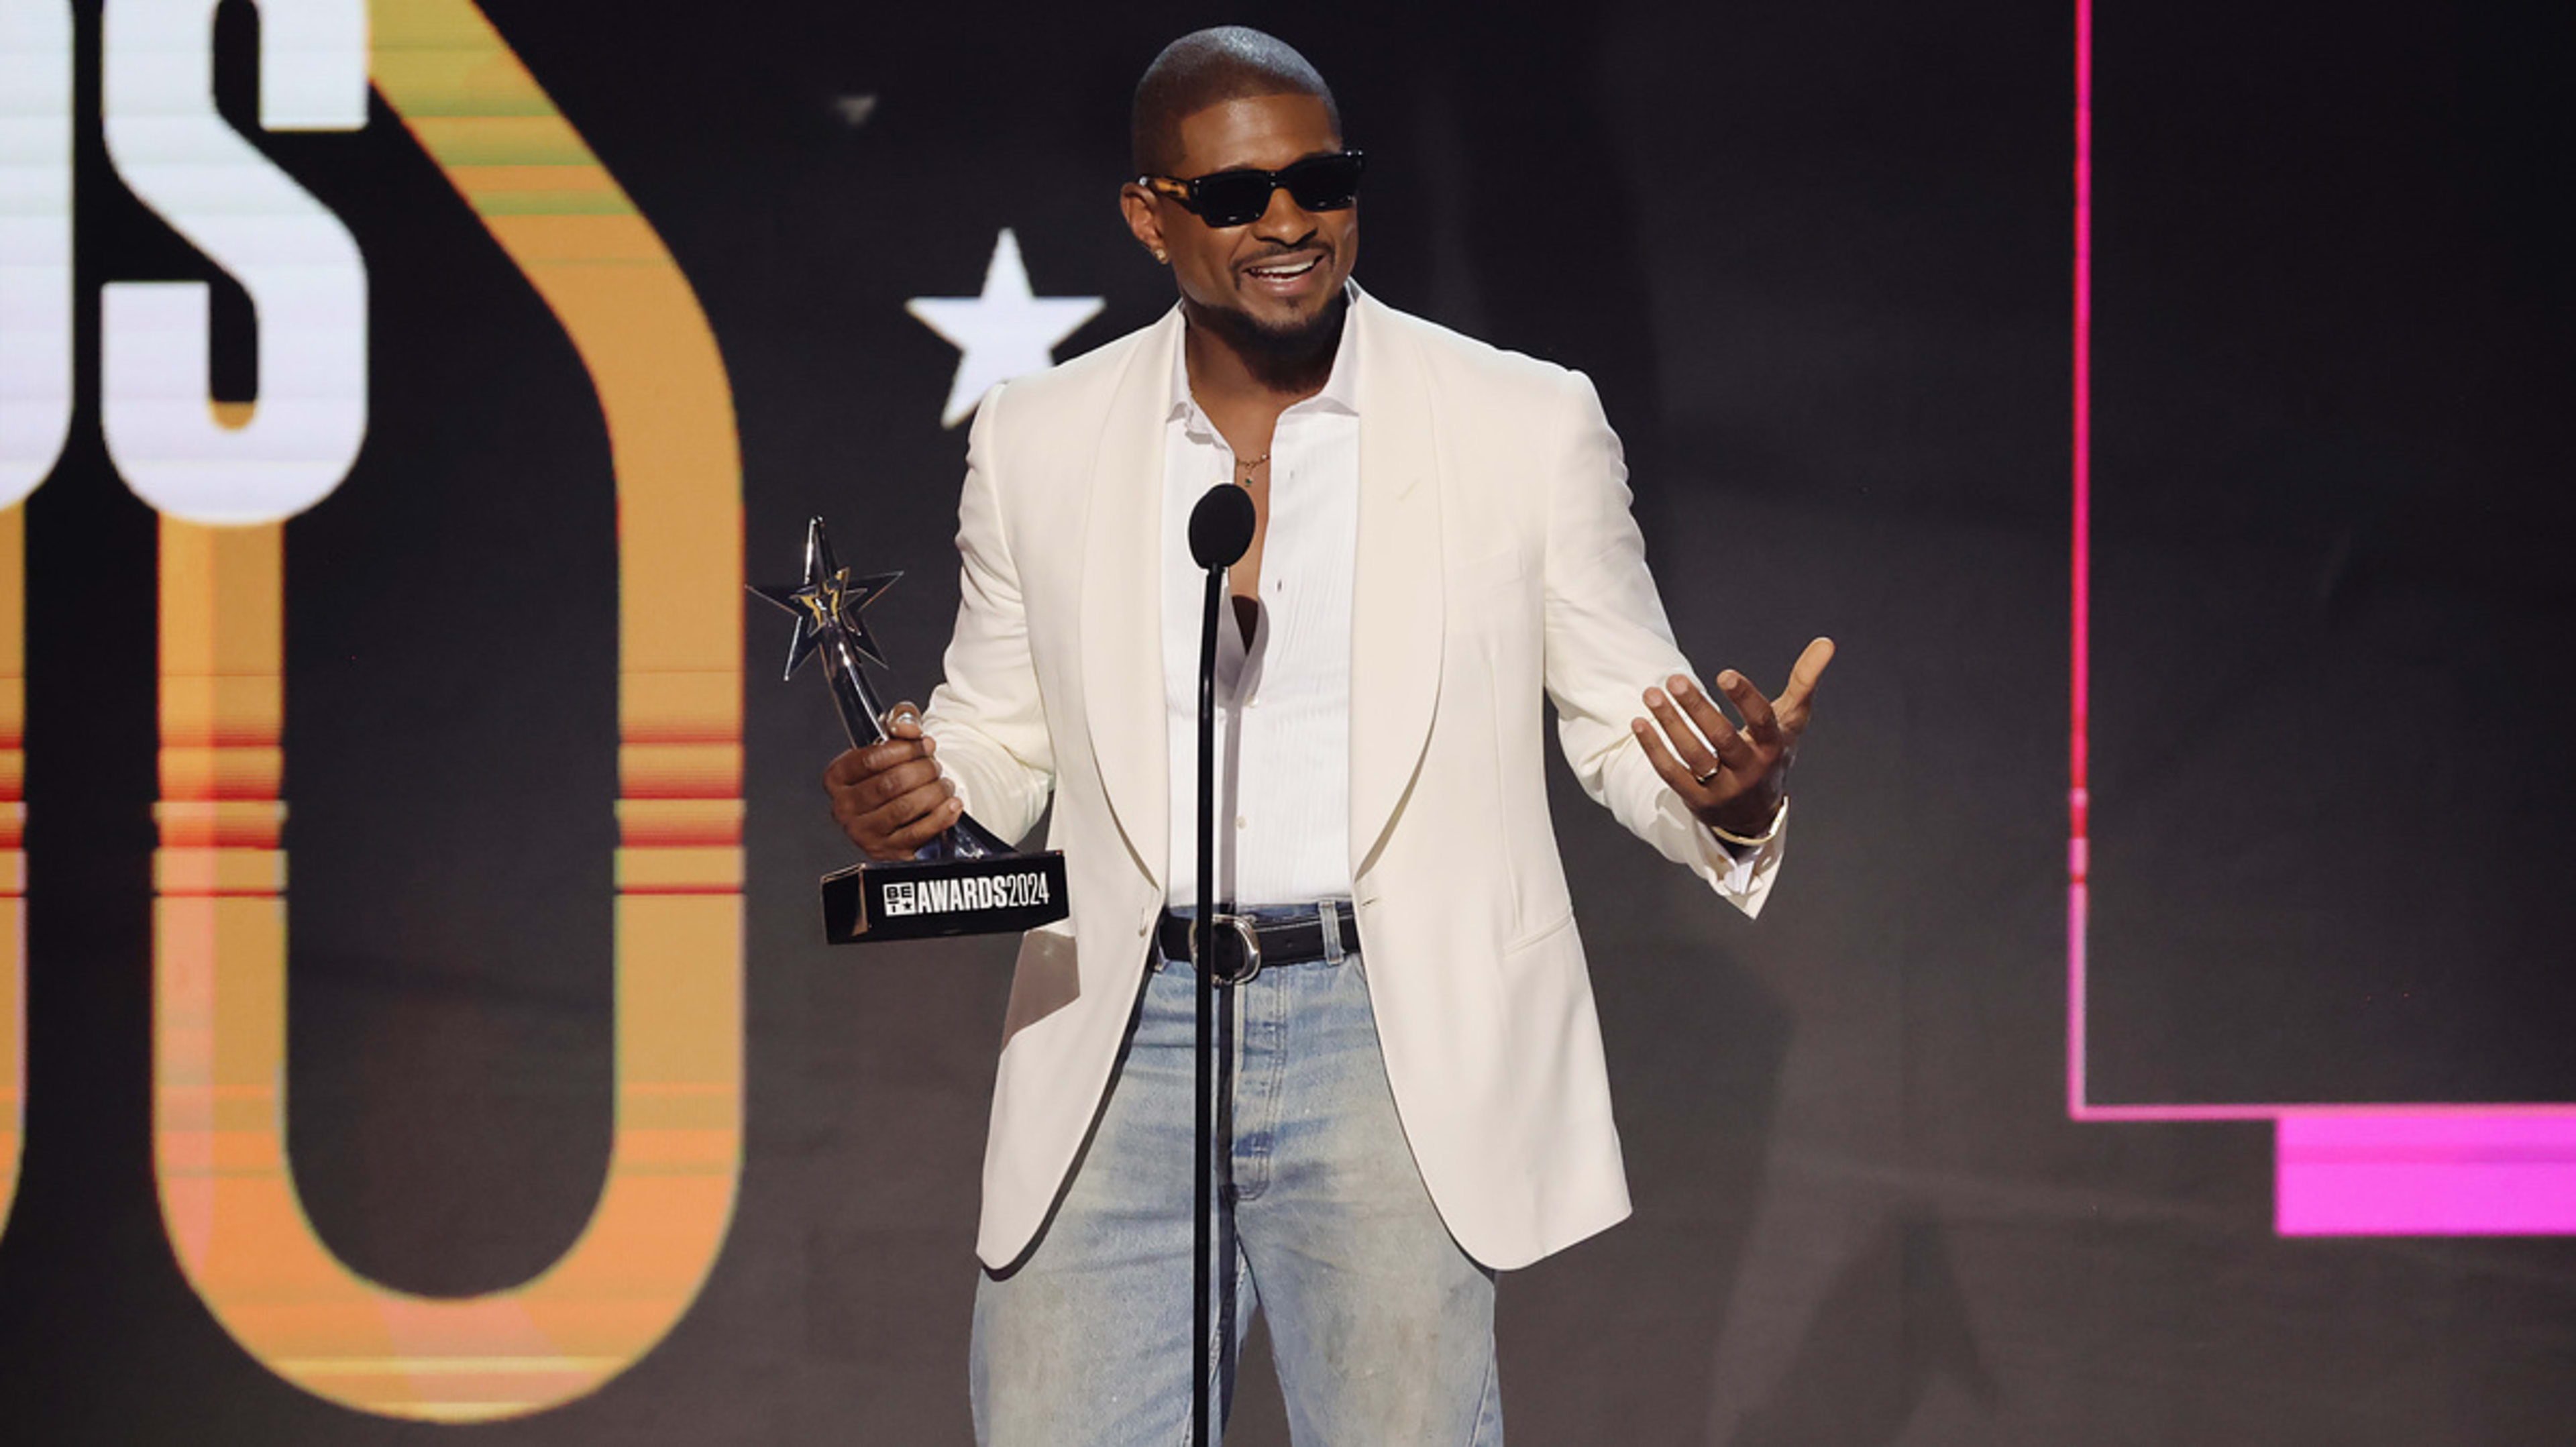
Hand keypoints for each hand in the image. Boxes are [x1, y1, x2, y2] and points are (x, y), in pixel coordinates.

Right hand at [823, 701, 963, 860]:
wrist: (903, 808)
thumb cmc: (894, 771)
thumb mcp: (894, 738)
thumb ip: (901, 720)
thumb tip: (909, 729)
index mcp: (837, 777)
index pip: (870, 760)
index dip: (905, 749)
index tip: (926, 744)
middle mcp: (844, 807)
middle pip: (890, 783)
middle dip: (923, 771)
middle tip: (936, 766)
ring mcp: (863, 833)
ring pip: (905, 807)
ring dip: (934, 791)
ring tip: (944, 784)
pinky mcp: (886, 852)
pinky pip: (917, 833)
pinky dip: (940, 817)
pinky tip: (951, 804)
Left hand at [1629, 637, 1834, 840]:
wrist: (1755, 813)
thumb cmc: (1772, 753)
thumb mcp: (1791, 721)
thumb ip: (1805, 681)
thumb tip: (1826, 641)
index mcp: (1772, 746)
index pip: (1762, 720)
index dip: (1744, 697)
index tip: (1724, 674)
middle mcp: (1749, 769)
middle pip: (1721, 738)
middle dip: (1697, 708)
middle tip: (1675, 679)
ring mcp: (1722, 788)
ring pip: (1693, 755)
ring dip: (1670, 724)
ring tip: (1651, 694)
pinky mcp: (1697, 800)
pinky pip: (1671, 774)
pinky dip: (1654, 749)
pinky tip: (1640, 723)